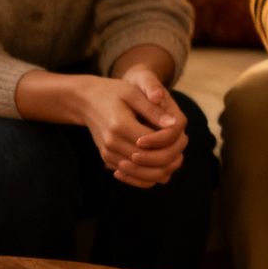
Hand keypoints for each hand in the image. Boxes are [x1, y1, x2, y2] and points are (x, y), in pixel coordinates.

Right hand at [75, 73, 178, 188]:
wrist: (87, 101)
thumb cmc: (114, 93)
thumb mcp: (134, 93)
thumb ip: (153, 109)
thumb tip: (174, 124)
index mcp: (119, 125)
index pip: (150, 142)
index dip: (166, 139)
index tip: (175, 130)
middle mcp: (111, 143)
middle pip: (145, 160)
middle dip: (167, 156)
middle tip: (180, 145)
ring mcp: (108, 153)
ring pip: (139, 172)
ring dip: (160, 168)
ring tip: (174, 156)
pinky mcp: (107, 159)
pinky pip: (130, 175)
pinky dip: (147, 175)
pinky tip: (160, 164)